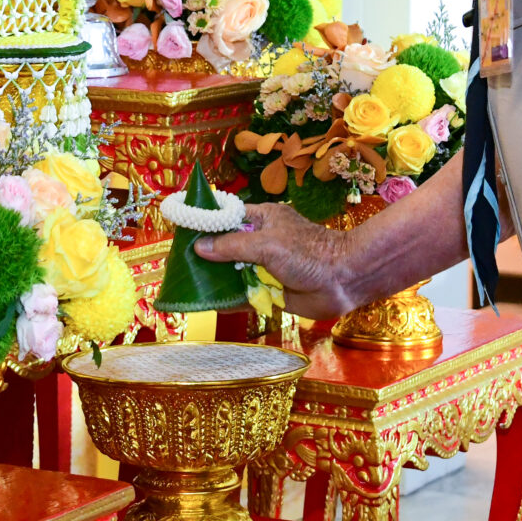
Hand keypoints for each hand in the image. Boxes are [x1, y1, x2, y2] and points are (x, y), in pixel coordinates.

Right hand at [193, 201, 356, 318]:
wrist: (343, 281)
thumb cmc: (309, 253)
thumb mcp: (267, 243)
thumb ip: (232, 246)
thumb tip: (199, 246)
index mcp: (262, 219)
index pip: (227, 216)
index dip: (206, 222)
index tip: (182, 229)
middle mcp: (261, 242)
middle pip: (226, 247)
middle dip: (205, 255)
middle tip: (177, 264)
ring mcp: (265, 267)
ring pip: (233, 273)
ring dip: (215, 279)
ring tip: (188, 286)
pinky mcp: (271, 291)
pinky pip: (244, 295)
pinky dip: (229, 300)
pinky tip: (210, 304)